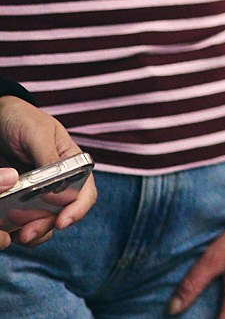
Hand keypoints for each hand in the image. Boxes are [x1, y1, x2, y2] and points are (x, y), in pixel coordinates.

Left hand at [0, 96, 94, 247]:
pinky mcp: (14, 201)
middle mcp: (56, 183)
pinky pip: (18, 221)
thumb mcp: (37, 134)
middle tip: (27, 234)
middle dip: (47, 226)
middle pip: (62, 213)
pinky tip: (7, 230)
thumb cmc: (21, 120)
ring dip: (33, 232)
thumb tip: (59, 192)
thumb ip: (49, 161)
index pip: (85, 192)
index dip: (78, 210)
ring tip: (17, 236)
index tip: (62, 222)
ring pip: (41, 222)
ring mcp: (35, 194)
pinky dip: (13, 229)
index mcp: (70, 165)